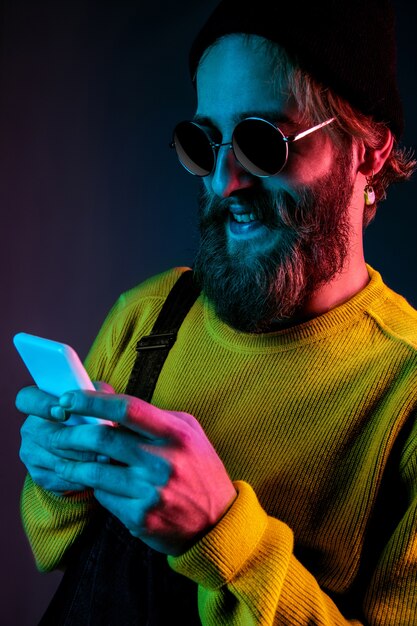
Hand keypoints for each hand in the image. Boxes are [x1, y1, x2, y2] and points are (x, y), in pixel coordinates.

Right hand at [16, 383, 112, 494]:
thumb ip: (95, 394)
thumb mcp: (96, 396)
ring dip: (84, 461)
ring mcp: (31, 455)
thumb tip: (99, 401)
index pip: (27, 399)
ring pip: (57, 461)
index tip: (64, 411)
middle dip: (78, 441)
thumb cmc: (94, 412)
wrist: (90, 442)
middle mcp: (30, 429)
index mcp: (37, 403)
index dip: (43, 405)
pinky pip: (61, 480)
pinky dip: (81, 478)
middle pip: (49, 438)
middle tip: (102, 441)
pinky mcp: (41, 476)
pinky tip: (98, 472)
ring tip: (107, 457)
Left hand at [50, 390, 236, 554]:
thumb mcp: (188, 432)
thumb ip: (152, 417)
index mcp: (176, 434)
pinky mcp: (140, 517)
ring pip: (95, 471)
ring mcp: (151, 492)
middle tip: (52, 430)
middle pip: (103, 438)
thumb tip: (108, 401)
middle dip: (70, 432)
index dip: (92, 401)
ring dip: (72, 462)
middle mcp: (163, 462)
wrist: (217, 521)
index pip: (127, 408)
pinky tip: (96, 481)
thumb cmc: (199, 468)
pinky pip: (104, 496)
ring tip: (61, 457)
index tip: (68, 398)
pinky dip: (96, 486)